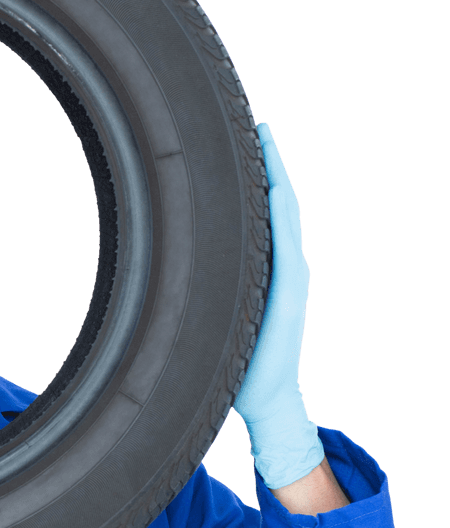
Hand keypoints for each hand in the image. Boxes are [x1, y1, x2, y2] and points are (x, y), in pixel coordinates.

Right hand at [233, 124, 323, 488]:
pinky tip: (239, 206)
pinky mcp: (265, 287)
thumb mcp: (271, 315)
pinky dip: (255, 213)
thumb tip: (275, 215)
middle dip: (270, 164)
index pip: (282, 205)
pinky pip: (261, 239)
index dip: (272, 167)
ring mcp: (276, 275)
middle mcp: (286, 264)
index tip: (261, 133)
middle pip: (279, 203)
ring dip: (263, 184)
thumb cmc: (265, 365)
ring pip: (271, 218)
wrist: (268, 398)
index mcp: (288, 266)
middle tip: (255, 129)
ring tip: (249, 156)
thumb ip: (277, 269)